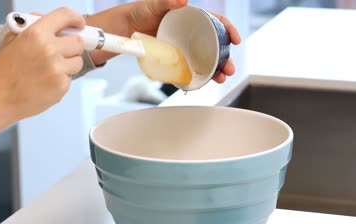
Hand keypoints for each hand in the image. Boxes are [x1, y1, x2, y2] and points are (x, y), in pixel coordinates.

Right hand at [0, 8, 84, 157]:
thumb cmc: (4, 71)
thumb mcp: (12, 40)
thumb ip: (33, 27)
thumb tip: (55, 24)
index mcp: (36, 33)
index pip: (66, 16)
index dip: (76, 19)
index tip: (79, 25)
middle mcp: (49, 49)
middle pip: (78, 42)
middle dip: (72, 46)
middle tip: (63, 52)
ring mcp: (56, 69)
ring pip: (77, 61)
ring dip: (68, 65)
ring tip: (49, 70)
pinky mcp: (61, 86)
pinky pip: (70, 79)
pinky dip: (61, 81)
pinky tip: (45, 83)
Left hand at [87, 0, 240, 83]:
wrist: (121, 30)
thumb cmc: (137, 13)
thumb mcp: (151, 5)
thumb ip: (166, 0)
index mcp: (189, 17)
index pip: (215, 21)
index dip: (228, 29)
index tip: (235, 40)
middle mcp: (188, 32)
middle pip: (214, 45)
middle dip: (225, 57)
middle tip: (229, 69)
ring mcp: (181, 46)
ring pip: (204, 59)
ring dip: (215, 70)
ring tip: (220, 78)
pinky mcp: (173, 58)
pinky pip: (189, 67)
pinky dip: (197, 75)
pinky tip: (203, 82)